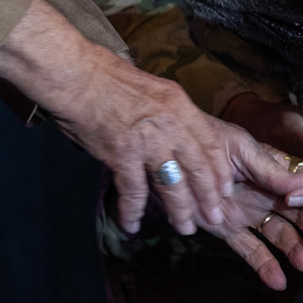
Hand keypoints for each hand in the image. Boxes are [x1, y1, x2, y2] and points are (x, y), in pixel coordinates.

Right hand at [0, 0, 302, 243]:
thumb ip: (173, 115)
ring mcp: (147, 140)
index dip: (222, 174)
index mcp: (181, 107)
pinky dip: (134, 211)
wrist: (74, 74)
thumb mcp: (154, 92)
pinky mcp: (122, 154)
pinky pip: (135, 191)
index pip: (213, 146)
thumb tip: (185, 135)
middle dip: (211, 200)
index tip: (227, 194)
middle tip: (217, 221)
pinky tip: (132, 225)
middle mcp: (171, 124)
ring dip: (180, 211)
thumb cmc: (108, 81)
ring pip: (174, 185)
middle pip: (202, 170)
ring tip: (184, 228)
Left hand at [216, 96, 302, 288]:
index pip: (302, 185)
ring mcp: (250, 214)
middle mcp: (268, 194)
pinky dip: (264, 266)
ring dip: (293, 248)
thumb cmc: (207, 145)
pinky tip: (278, 280)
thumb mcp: (241, 150)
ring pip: (278, 234)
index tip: (301, 201)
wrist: (171, 159)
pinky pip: (250, 250)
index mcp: (274, 171)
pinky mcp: (231, 232)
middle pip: (297, 214)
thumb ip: (270, 170)